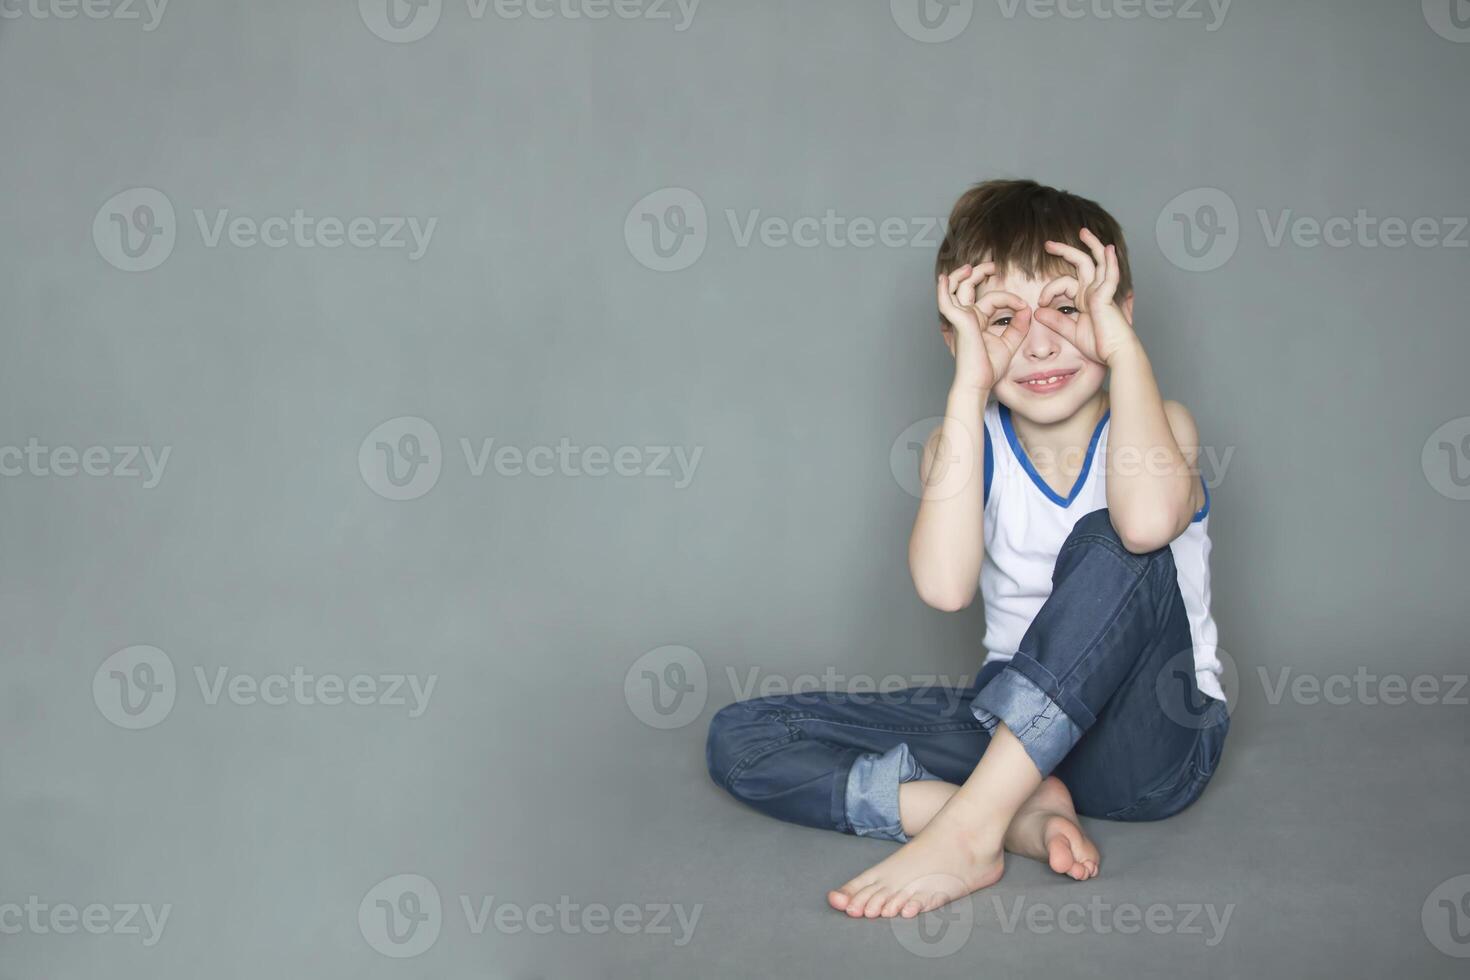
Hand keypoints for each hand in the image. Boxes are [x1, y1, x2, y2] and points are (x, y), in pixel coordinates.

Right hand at [937, 262, 1032, 391]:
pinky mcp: (958, 322)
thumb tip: (1027, 309)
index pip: (992, 299)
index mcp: (977, 321)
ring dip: (962, 275)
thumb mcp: (1010, 343)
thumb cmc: (989, 368)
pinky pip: (947, 302)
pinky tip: (945, 279)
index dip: (1010, 299)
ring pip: (956, 290)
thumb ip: (1018, 325)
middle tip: (992, 266)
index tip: (1024, 307)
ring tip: (972, 267)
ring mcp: (960, 319)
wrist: (979, 382)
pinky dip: (944, 290)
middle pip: (968, 287)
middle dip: (979, 273)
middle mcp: (966, 317)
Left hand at [1034, 229, 1137, 365]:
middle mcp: (1095, 291)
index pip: (1065, 283)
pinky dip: (1109, 262)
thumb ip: (1056, 321)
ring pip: (1097, 262)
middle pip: (1082, 263)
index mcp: (1087, 298)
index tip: (1041, 303)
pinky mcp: (1108, 297)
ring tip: (1082, 231)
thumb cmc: (1099, 345)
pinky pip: (1110, 275)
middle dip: (1065, 251)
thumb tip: (1038, 311)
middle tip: (1048, 244)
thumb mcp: (1071, 331)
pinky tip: (1108, 249)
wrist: (1116, 354)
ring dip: (1091, 245)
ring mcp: (1103, 292)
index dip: (1049, 290)